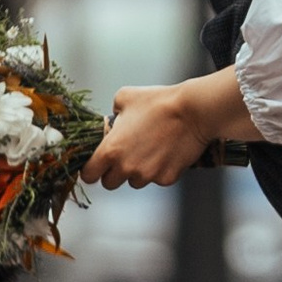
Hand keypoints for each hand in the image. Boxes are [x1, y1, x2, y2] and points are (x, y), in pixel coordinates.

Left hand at [87, 80, 220, 188]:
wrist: (193, 111)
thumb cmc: (158, 102)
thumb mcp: (125, 98)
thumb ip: (112, 113)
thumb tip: (114, 120)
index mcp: (110, 150)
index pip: (88, 175)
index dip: (91, 170)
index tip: (96, 166)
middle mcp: (126, 167)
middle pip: (110, 183)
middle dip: (114, 172)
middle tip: (125, 155)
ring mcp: (147, 175)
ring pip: (135, 182)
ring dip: (138, 171)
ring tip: (151, 149)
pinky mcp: (166, 179)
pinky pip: (157, 179)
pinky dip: (160, 169)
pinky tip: (167, 151)